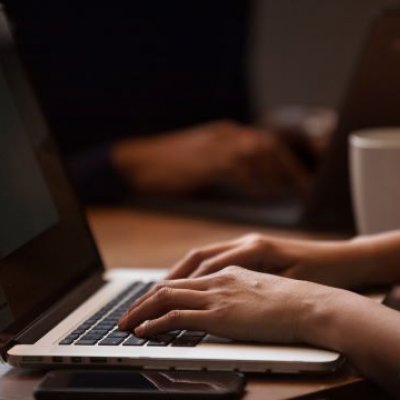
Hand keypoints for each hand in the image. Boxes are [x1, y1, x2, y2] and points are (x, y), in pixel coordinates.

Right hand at [111, 120, 310, 198]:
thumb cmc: (170, 166)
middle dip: (290, 168)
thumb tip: (255, 184)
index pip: (266, 143)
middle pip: (269, 146)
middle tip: (305, 189)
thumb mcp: (204, 161)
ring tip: (290, 195)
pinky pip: (240, 170)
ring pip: (258, 155)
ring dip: (276, 176)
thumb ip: (229, 167)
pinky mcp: (207, 158)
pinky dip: (254, 184)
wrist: (138, 162)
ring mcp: (217, 144)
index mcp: (227, 134)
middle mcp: (226, 135)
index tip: (301, 180)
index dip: (287, 162)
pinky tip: (264, 197)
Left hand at [118, 266, 341, 342]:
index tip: (149, 302)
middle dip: (144, 301)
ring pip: (167, 298)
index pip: (185, 278)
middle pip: (169, 285)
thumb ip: (240, 292)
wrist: (310, 303)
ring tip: (126, 324)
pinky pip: (177, 316)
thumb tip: (230, 304)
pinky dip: (156, 323)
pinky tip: (144, 332)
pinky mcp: (219, 314)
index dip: (163, 290)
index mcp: (228, 271)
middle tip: (127, 314)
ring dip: (142, 311)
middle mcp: (217, 279)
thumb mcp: (261, 289)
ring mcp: (217, 295)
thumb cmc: (292, 299)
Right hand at [166, 233, 381, 288]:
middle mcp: (246, 242)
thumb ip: (254, 284)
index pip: (211, 264)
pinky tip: (191, 281)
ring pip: (205, 254)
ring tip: (164, 287)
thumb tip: (222, 291)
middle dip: (176, 274)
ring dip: (183, 270)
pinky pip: (216, 257)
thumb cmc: (318, 271)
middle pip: (201, 255)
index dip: (187, 281)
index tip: (165, 296)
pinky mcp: (251, 250)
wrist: (340, 262)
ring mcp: (247, 244)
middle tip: (154, 291)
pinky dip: (199, 269)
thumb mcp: (286, 280)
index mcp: (254, 248)